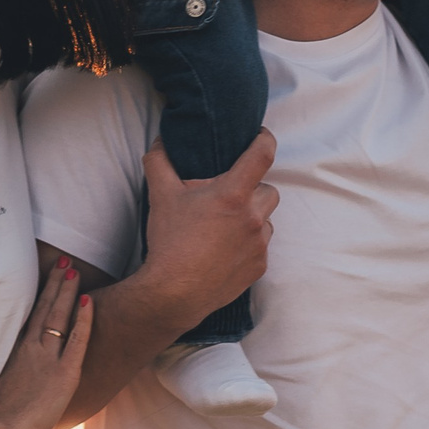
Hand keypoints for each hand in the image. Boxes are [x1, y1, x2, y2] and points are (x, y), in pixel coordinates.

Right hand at [0, 257, 91, 428]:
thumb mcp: (5, 388)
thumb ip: (14, 377)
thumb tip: (17, 378)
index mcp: (18, 352)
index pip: (32, 314)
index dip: (43, 294)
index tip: (49, 274)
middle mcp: (32, 349)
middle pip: (45, 308)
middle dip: (56, 283)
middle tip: (64, 260)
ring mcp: (48, 359)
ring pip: (59, 317)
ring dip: (67, 292)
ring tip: (74, 269)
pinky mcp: (64, 372)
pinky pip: (77, 339)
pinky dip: (83, 319)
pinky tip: (89, 301)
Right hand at [139, 134, 276, 326]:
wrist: (174, 293)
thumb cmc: (169, 241)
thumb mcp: (160, 196)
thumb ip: (160, 162)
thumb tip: (161, 141)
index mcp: (233, 194)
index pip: (263, 154)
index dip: (265, 139)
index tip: (261, 136)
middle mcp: (253, 217)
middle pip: (268, 190)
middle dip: (252, 189)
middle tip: (227, 196)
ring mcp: (259, 243)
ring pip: (266, 219)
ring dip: (252, 217)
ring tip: (223, 226)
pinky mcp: (260, 265)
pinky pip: (261, 245)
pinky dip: (248, 243)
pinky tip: (224, 249)